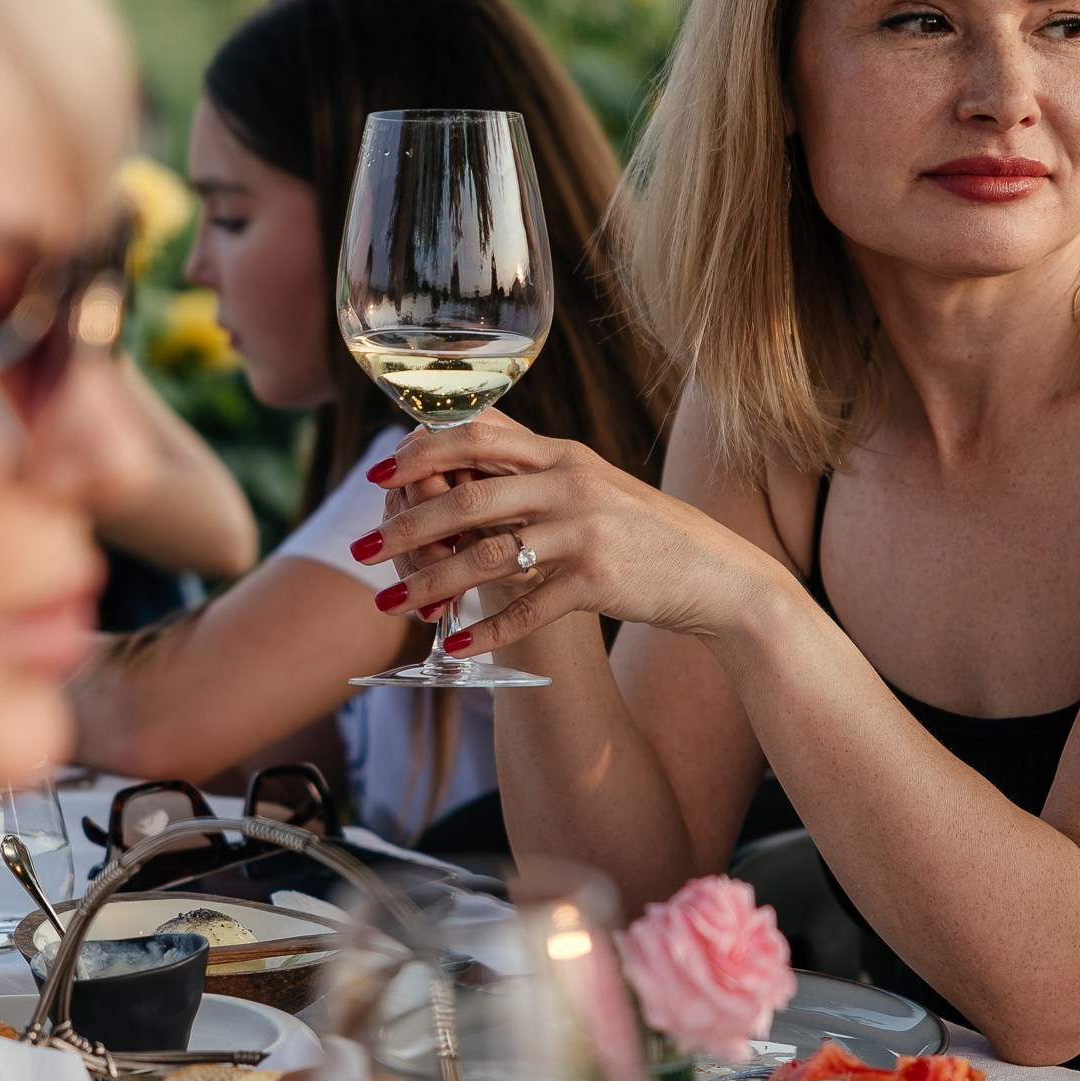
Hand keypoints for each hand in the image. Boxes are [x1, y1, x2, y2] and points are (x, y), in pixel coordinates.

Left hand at [357, 415, 783, 660]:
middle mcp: (571, 482)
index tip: (378, 475)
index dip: (421, 451)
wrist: (718, 575)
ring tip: (392, 605)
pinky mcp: (600, 579)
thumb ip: (534, 474)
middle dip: (405, 526)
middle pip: (469, 495)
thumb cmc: (645, 533)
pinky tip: (455, 646)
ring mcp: (586, 530)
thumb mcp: (591, 486)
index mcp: (562, 454)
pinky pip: (529, 606)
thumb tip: (467, 462)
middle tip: (361, 551)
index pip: (478, 434)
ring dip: (432, 583)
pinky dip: (487, 630)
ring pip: (488, 554)